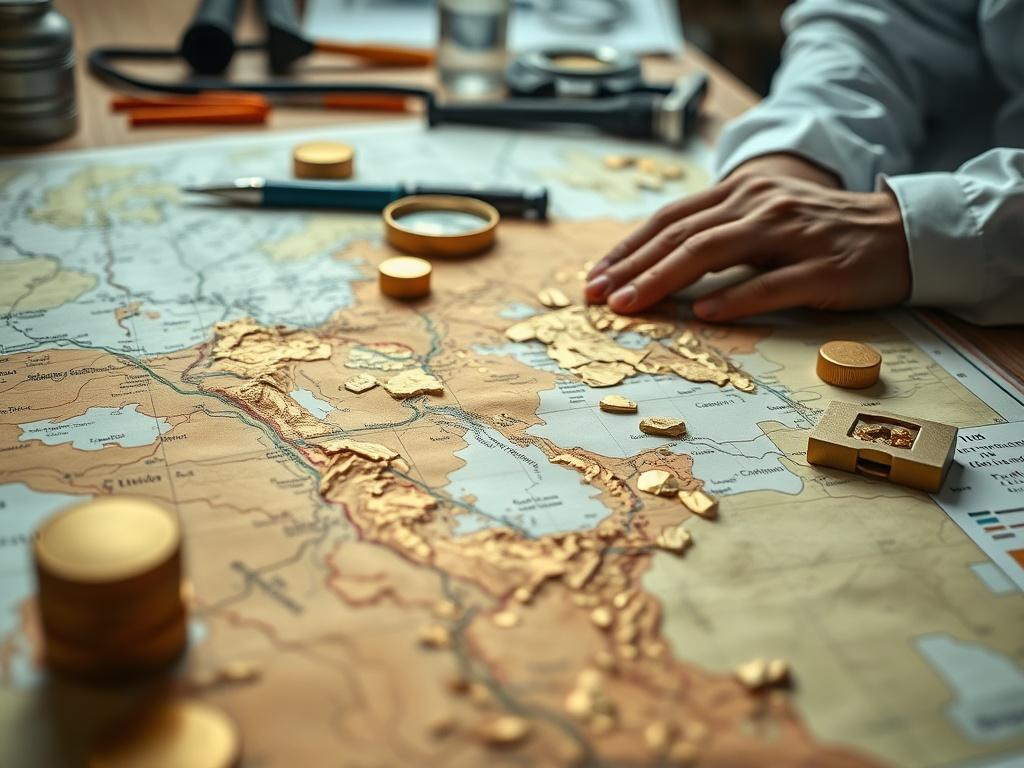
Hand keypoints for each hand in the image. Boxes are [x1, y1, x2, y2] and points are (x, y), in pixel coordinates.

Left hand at [584, 154, 911, 320]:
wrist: (901, 232)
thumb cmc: (822, 234)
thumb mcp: (764, 222)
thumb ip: (718, 235)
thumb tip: (658, 265)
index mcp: (743, 194)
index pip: (671, 219)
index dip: (629, 247)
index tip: (595, 276)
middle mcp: (761, 205)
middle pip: (683, 235)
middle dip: (633, 266)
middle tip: (597, 295)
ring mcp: (793, 234)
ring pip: (714, 252)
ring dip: (664, 279)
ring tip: (630, 303)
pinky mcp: (824, 267)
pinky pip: (772, 283)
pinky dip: (734, 297)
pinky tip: (703, 314)